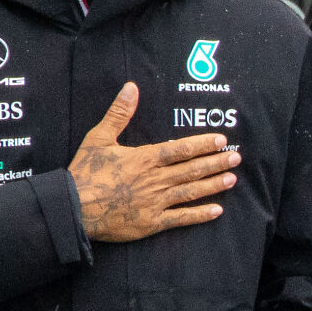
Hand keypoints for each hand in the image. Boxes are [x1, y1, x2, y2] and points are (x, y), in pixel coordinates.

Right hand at [68, 82, 239, 242]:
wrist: (74, 207)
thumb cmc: (85, 172)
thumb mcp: (99, 137)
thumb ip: (119, 113)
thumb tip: (131, 87)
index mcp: (145, 158)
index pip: (181, 149)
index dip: (203, 144)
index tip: (221, 140)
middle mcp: (155, 180)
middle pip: (192, 170)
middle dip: (216, 162)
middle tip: (236, 157)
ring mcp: (155, 202)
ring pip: (191, 192)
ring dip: (213, 185)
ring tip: (232, 179)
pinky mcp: (151, 223)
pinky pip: (181, 218)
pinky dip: (200, 215)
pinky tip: (216, 211)